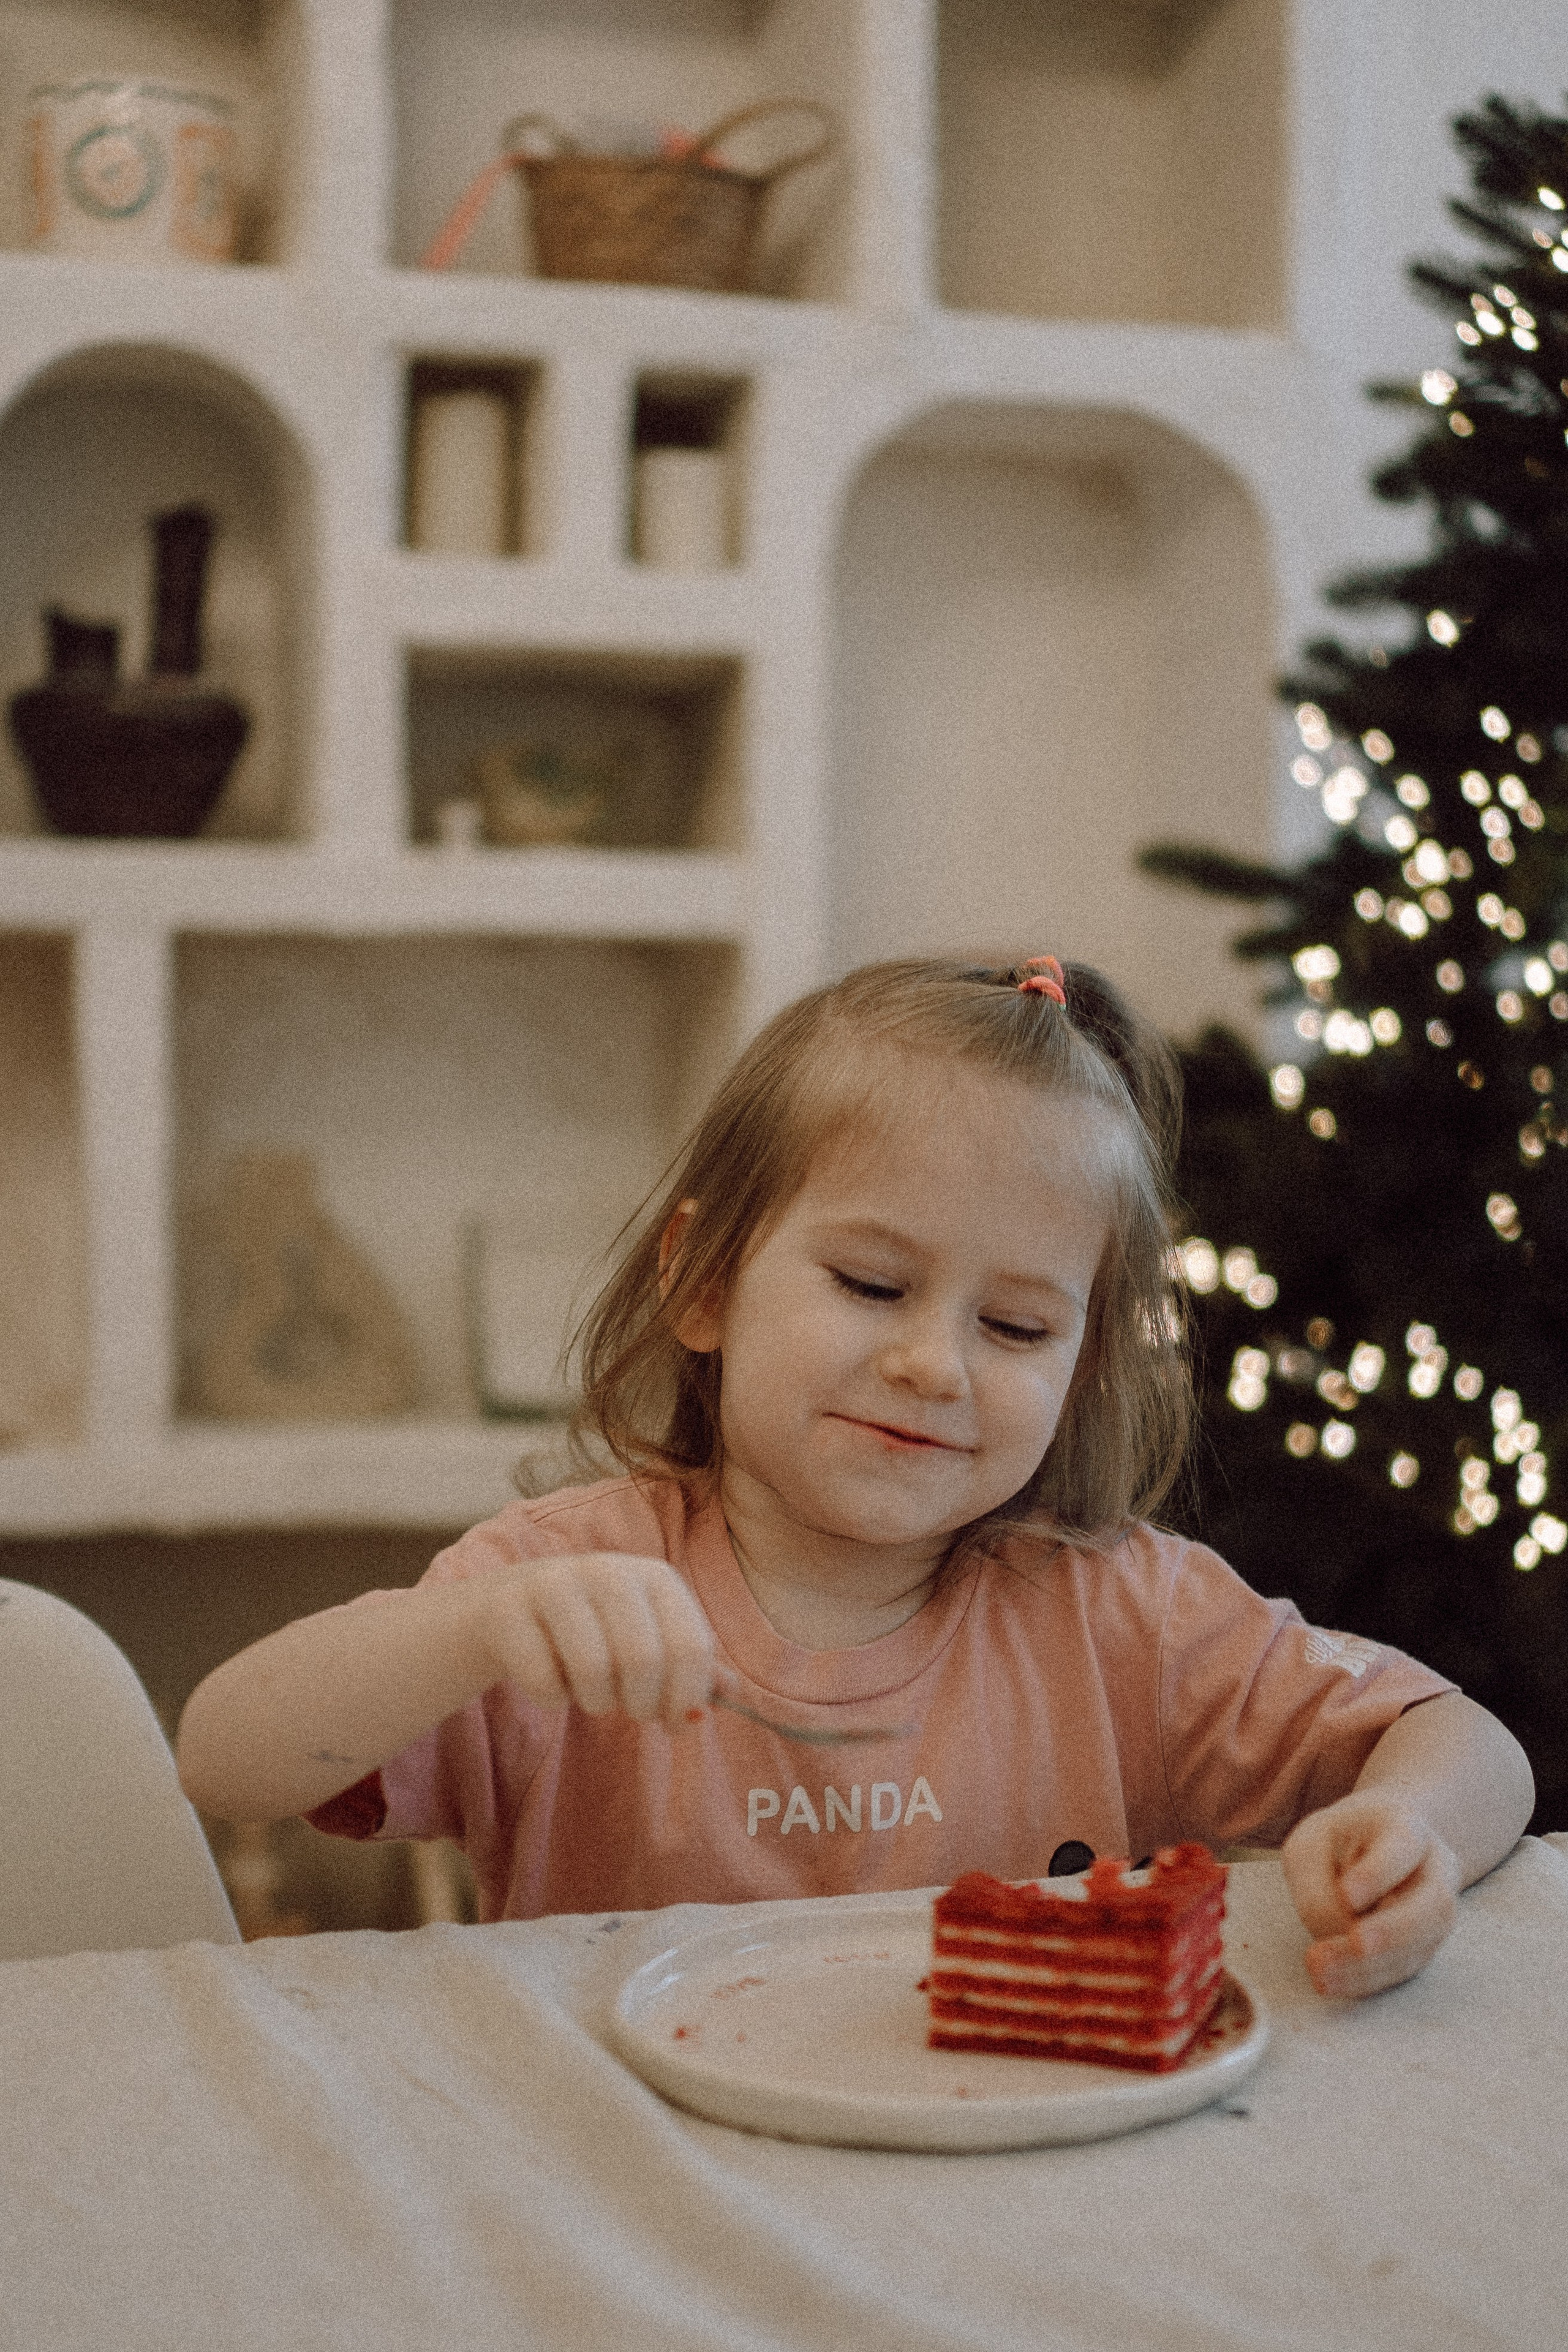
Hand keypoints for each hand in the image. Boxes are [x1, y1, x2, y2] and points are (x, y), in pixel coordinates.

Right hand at [475, 1552, 715, 1729]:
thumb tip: (736, 1694)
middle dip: (641, 1704)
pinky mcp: (507, 1610)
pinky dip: (551, 1698)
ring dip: (595, 1702)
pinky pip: (543, 1683)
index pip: (691, 1646)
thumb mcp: (646, 1637)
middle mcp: (608, 1569)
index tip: (677, 1722)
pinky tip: (547, 1676)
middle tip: (630, 1709)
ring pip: (593, 1672)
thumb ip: (692, 1666)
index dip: (688, 1698)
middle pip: (644, 1660)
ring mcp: (554, 1584)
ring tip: (589, 1690)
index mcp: (655, 1576)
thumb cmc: (590, 1630)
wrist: (501, 1611)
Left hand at [1280, 1790, 1460, 1998]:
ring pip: (1419, 1945)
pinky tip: (1330, 1982)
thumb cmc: (1335, 1844)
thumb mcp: (1310, 1845)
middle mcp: (1433, 1871)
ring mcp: (1434, 1914)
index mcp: (1405, 1826)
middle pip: (1432, 1904)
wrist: (1371, 1851)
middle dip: (1393, 1930)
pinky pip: (1401, 1970)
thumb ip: (1316, 1884)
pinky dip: (1365, 1979)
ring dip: (1370, 1964)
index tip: (1347, 1893)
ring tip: (1320, 1971)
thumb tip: (1335, 1933)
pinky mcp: (1422, 1948)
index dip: (1379, 1872)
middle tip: (1352, 1943)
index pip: (1403, 1845)